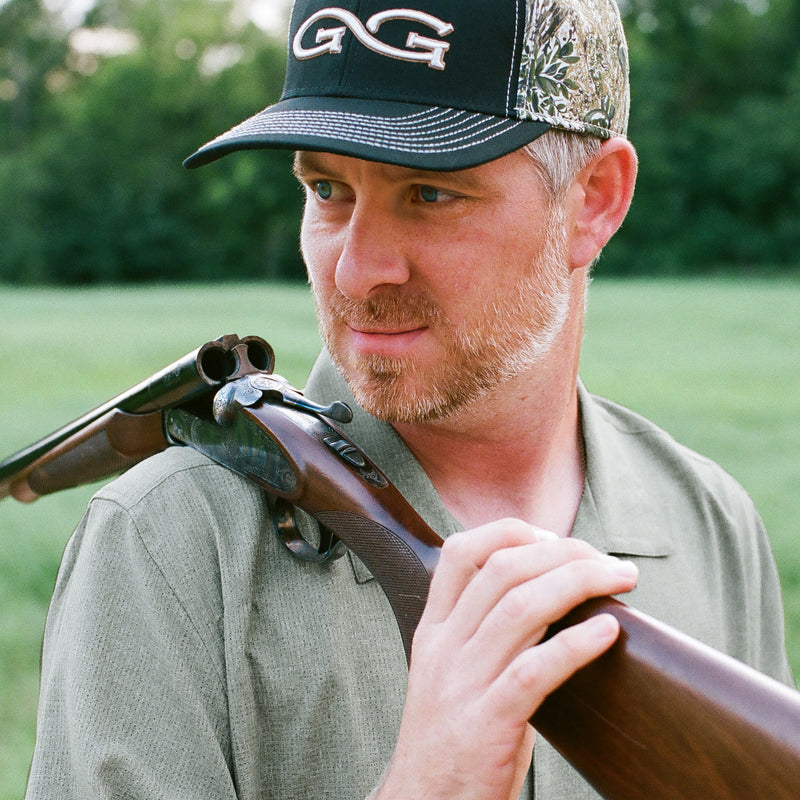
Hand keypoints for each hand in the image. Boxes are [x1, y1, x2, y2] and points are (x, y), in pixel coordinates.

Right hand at [374, 519, 638, 799]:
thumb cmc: (453, 739)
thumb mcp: (454, 675)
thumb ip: (487, 636)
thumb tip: (554, 600)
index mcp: (433, 631)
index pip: (459, 554)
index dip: (509, 531)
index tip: (553, 537)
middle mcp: (443, 648)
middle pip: (502, 571)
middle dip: (563, 552)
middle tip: (607, 561)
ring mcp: (461, 685)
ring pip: (520, 608)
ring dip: (579, 583)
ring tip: (620, 578)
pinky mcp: (486, 725)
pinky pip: (535, 670)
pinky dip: (576, 644)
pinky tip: (608, 631)